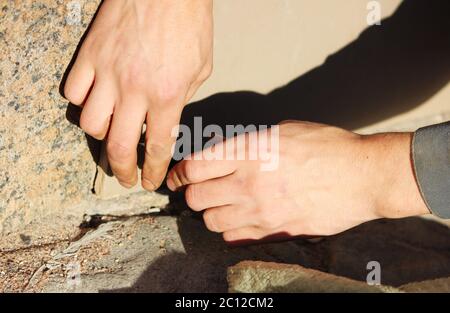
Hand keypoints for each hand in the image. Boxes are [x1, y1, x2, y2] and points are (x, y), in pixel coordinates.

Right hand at [64, 0, 212, 189]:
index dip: (153, 172)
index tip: (150, 181)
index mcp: (167, 96)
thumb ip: (182, 99)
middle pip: (119, 147)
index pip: (157, 149)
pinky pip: (73, 91)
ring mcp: (107, 73)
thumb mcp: (201, 69)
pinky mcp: (90, 56)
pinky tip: (93, 101)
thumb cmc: (190, 24)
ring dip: (100, 137)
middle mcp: (133, 91)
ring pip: (90, 124)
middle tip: (125, 178)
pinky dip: (81, 102)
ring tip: (111, 136)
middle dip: (122, 171)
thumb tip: (166, 120)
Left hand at [166, 121, 428, 242]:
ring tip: (221, 205)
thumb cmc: (327, 146)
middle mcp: (249, 183)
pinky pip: (235, 238)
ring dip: (211, 213)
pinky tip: (240, 219)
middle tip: (199, 189)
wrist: (363, 175)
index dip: (178, 172)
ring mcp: (262, 211)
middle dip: (192, 193)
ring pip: (211, 221)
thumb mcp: (282, 131)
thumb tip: (220, 156)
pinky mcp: (276, 231)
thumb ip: (246, 144)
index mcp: (249, 151)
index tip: (176, 176)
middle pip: (196, 197)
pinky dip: (230, 229)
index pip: (194, 167)